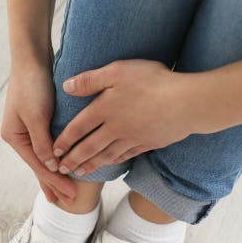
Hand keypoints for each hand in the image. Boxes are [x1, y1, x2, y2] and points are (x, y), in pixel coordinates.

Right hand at [1, 65, 75, 203]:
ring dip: (54, 174)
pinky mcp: (38, 120)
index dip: (54, 182)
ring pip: (43, 158)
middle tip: (68, 202)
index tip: (71, 195)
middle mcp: (18, 136)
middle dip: (53, 184)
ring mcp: (27, 129)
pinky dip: (55, 158)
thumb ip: (43, 143)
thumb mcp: (37, 116)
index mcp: (14, 137)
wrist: (31, 58)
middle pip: (38, 166)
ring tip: (62, 193)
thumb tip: (51, 166)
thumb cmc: (32, 84)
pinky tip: (61, 165)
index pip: (38, 166)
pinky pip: (48, 146)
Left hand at [53, 60, 192, 175]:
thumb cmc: (153, 82)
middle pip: (89, 147)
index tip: (54, 151)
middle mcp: (115, 128)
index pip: (78, 128)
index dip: (64, 140)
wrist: (188, 103)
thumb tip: (66, 86)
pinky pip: (127, 155)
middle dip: (73, 159)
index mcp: (105, 109)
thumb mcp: (118, 71)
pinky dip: (115, 161)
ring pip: (106, 155)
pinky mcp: (149, 142)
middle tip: (62, 169)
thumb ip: (91, 79)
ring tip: (80, 172)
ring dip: (91, 164)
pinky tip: (111, 163)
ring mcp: (133, 138)